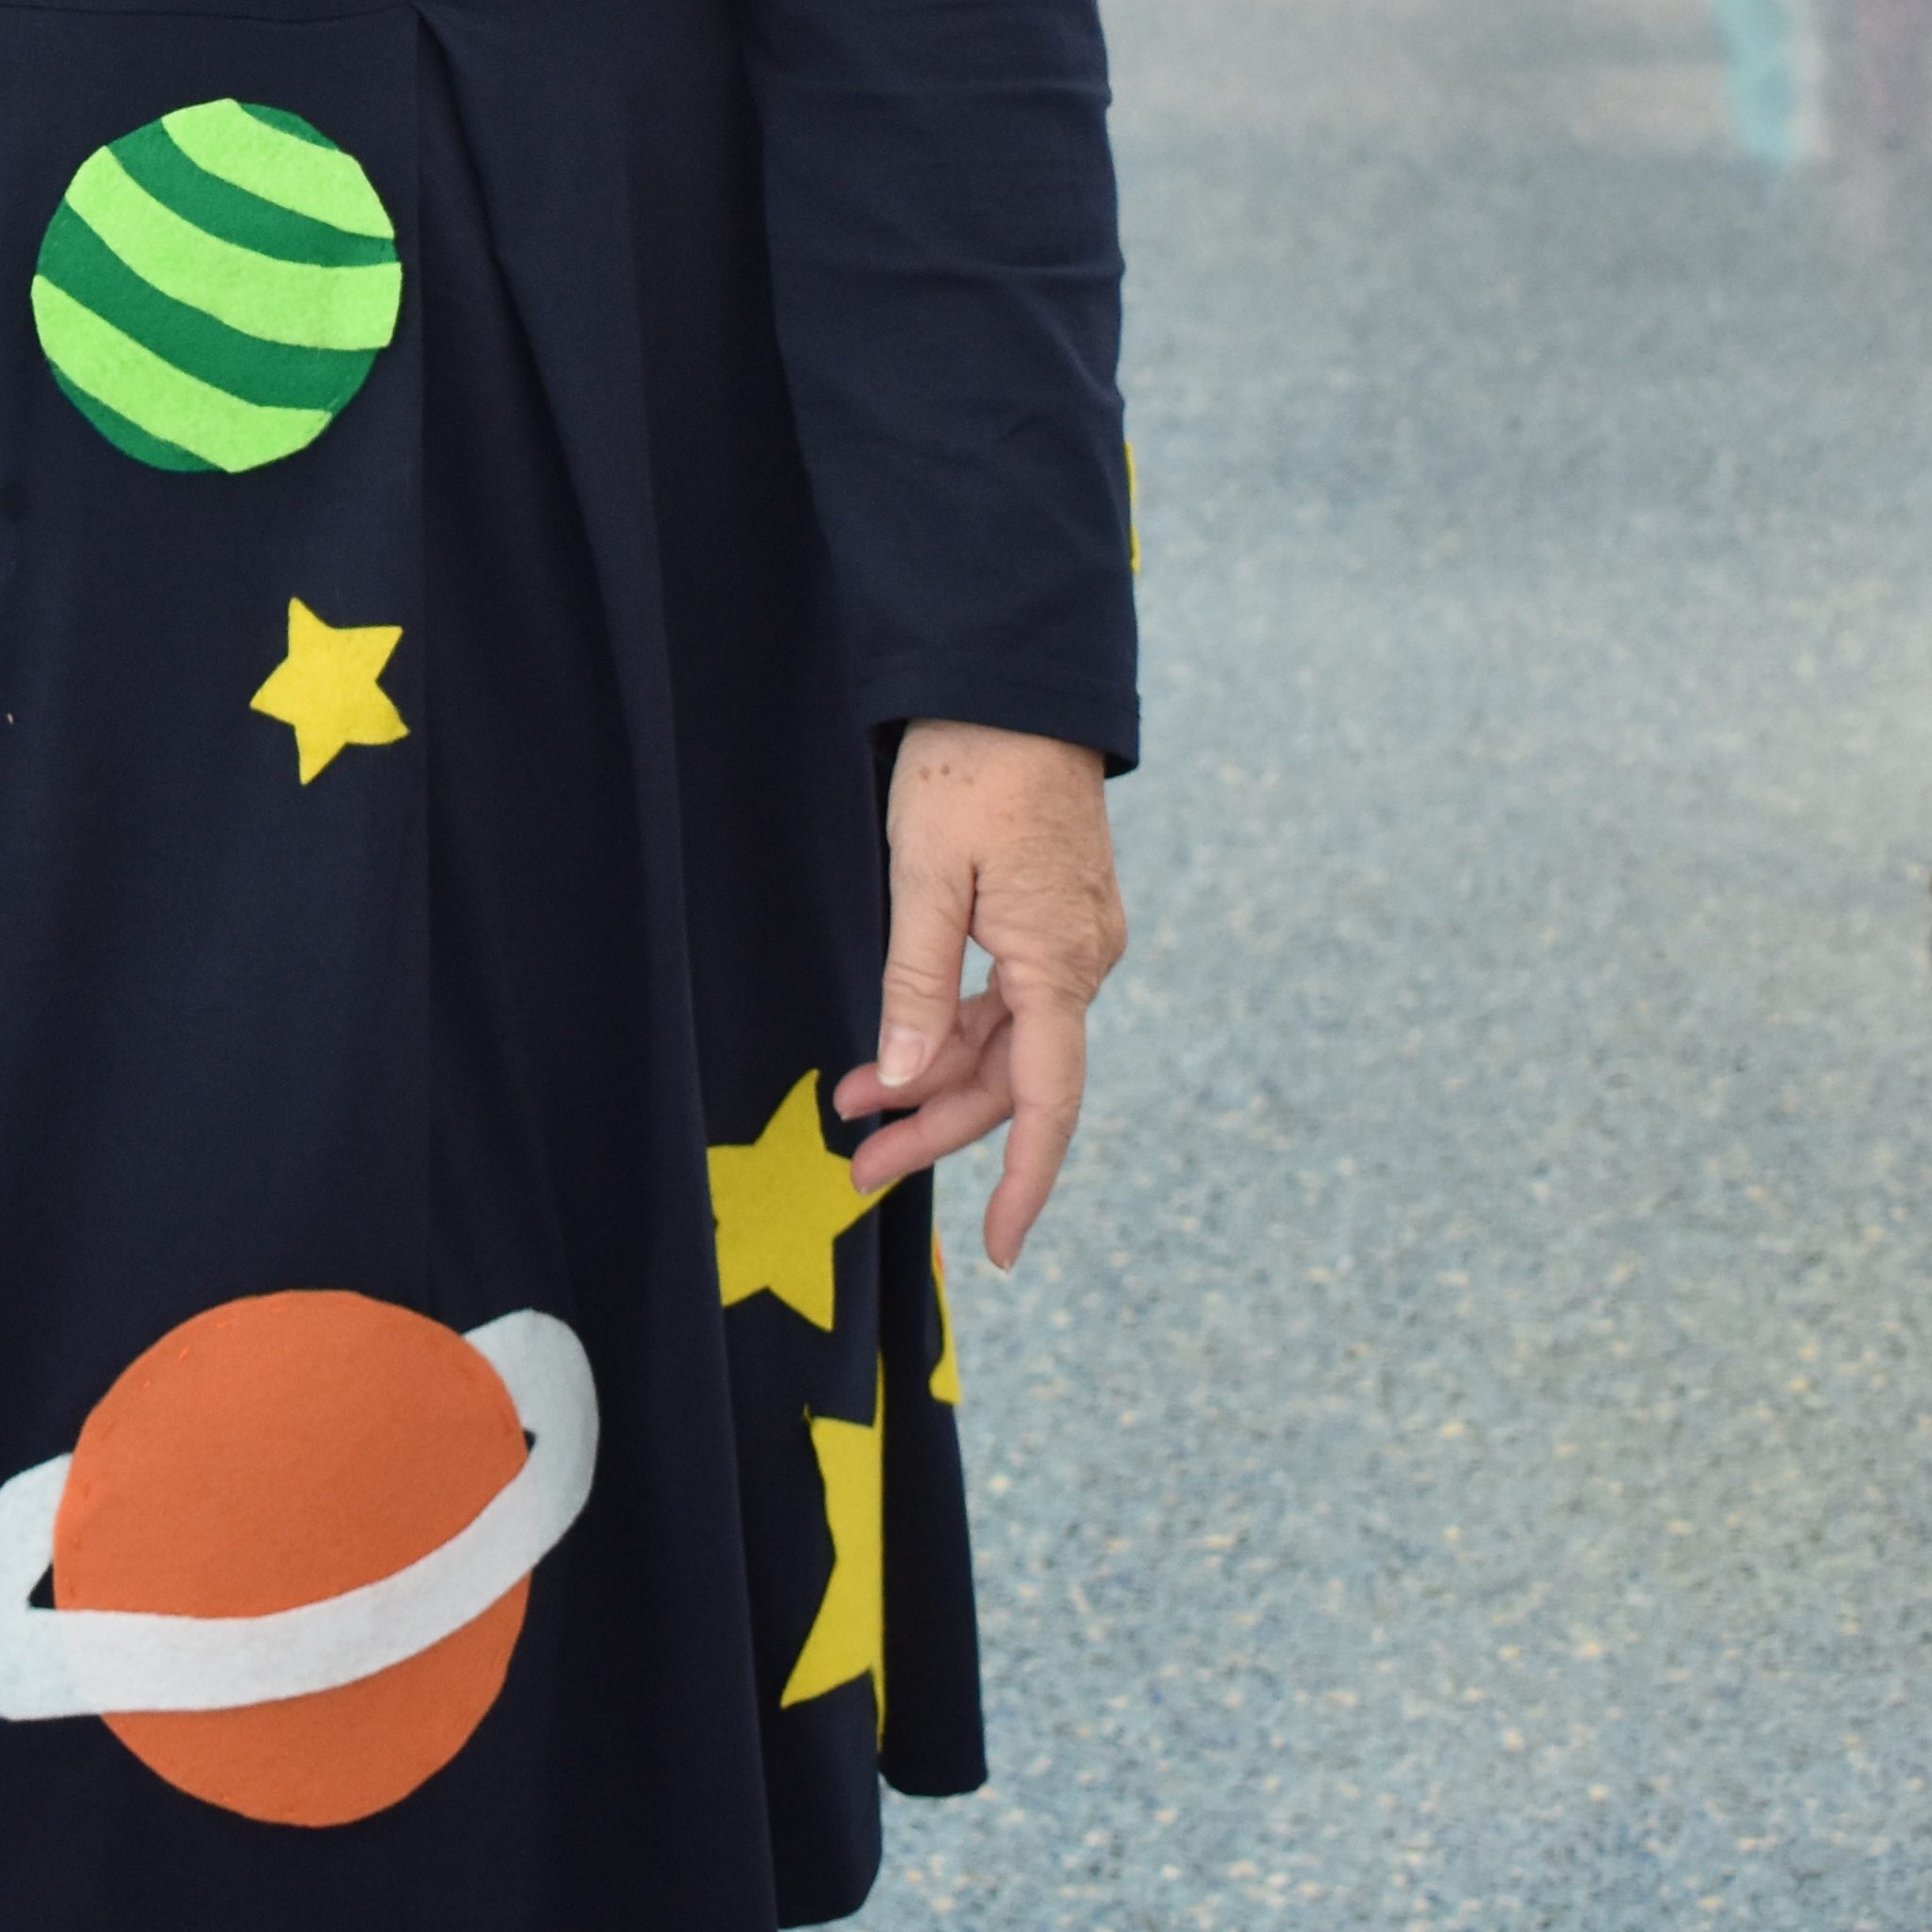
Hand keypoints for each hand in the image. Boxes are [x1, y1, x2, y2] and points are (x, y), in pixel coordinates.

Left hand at [836, 720, 1123, 1270]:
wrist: (1014, 683)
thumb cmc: (970, 768)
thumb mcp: (926, 875)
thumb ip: (916, 983)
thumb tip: (901, 1078)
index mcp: (1059, 961)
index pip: (1047, 1100)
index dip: (1026, 1181)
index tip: (1000, 1247)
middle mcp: (1081, 961)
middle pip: (1013, 1080)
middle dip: (936, 1129)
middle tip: (858, 1172)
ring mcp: (1072, 940)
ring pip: (1005, 1043)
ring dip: (933, 1078)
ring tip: (850, 1106)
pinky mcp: (1052, 918)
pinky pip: (1006, 1001)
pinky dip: (948, 1030)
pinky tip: (895, 1048)